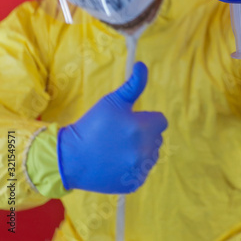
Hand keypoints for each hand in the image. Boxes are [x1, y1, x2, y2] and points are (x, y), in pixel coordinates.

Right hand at [57, 62, 167, 192]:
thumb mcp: (112, 101)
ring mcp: (140, 169)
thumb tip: (142, 65)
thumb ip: (133, 85)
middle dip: (144, 134)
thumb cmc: (93, 125)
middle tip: (121, 134)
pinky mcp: (134, 184)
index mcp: (143, 129)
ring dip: (140, 150)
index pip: (160, 121)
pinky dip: (133, 167)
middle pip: (156, 138)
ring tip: (118, 148)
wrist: (72, 158)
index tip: (130, 120)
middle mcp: (145, 150)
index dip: (146, 119)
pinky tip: (116, 162)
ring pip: (151, 155)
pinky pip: (142, 171)